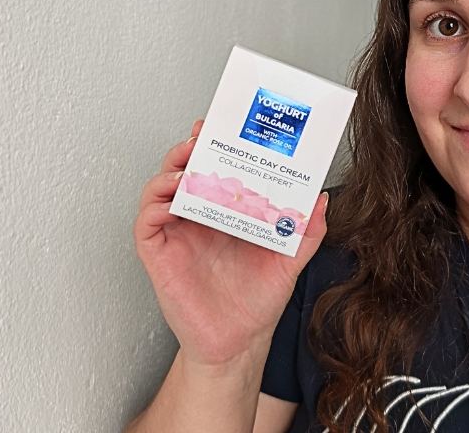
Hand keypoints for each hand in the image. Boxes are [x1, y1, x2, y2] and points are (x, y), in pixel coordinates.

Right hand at [133, 119, 328, 367]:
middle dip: (191, 148)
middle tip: (203, 135)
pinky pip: (146, 222)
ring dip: (171, 170)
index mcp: (227, 211)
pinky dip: (154, 206)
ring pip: (161, 188)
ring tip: (188, 164)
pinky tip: (171, 199)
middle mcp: (200, 217)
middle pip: (186, 169)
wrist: (239, 342)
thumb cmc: (258, 300)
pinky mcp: (159, 254)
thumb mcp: (290, 259)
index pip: (218, 168)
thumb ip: (308, 230)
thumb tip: (322, 199)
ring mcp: (177, 233)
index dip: (218, 145)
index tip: (228, 127)